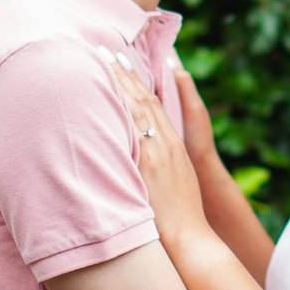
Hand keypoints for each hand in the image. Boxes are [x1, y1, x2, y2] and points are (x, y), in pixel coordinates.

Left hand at [112, 54, 212, 247]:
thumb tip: (132, 162)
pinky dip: (122, 106)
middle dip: (123, 74)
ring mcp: (157, 152)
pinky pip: (134, 126)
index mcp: (171, 146)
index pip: (151, 105)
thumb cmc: (177, 220)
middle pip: (143, 99)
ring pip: (137, 106)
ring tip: (100, 60)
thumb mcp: (169, 185)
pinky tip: (105, 92)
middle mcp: (165, 144)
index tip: (119, 63)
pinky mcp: (150, 163)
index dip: (135, 82)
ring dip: (119, 82)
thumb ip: (152, 168)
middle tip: (104, 51)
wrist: (189, 238)